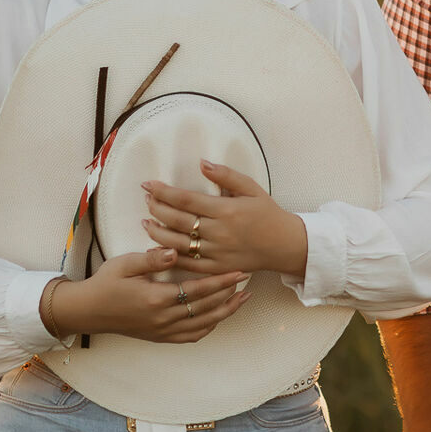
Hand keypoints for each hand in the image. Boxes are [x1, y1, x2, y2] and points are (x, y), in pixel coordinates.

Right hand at [50, 249, 250, 344]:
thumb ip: (151, 258)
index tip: (239, 272)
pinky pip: (191, 336)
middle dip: (230, 295)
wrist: (88, 311)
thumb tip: (175, 252)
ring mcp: (162, 331)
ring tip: (242, 299)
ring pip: (203, 325)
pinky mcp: (160, 337)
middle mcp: (163, 319)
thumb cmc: (105, 283)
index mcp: (156, 299)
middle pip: (206, 309)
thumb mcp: (124, 264)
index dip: (221, 281)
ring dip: (225, 312)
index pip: (198, 290)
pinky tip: (218, 316)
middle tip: (248, 281)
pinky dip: (209, 327)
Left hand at [142, 160, 307, 280]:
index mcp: (225, 210)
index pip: (186, 199)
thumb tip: (202, 163)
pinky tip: (157, 247)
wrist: (284, 245)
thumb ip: (226, 175)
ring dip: (157, 232)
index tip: (148, 184)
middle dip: (157, 208)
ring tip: (146, 221)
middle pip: (177, 220)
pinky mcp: (216, 268)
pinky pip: (187, 264)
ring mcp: (216, 252)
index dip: (164, 192)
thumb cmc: (267, 214)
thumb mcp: (251, 188)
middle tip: (146, 199)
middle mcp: (218, 232)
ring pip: (177, 243)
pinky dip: (170, 256)